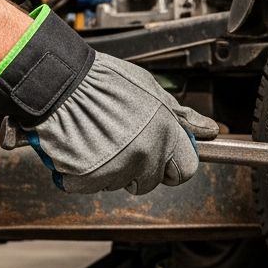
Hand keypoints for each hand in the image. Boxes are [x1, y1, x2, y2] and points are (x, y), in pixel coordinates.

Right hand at [20, 53, 218, 194]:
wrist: (58, 82)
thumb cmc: (102, 81)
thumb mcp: (151, 90)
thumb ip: (181, 117)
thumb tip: (209, 130)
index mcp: (165, 133)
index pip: (186, 169)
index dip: (174, 164)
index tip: (164, 157)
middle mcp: (145, 154)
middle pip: (151, 181)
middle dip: (140, 168)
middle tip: (120, 142)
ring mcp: (117, 169)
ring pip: (120, 183)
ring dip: (111, 169)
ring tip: (98, 137)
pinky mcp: (88, 180)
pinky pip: (92, 186)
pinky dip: (84, 173)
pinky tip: (81, 147)